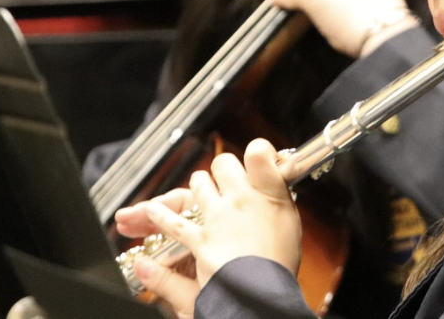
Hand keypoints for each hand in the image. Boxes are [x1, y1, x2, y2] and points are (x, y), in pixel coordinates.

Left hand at [128, 142, 301, 295]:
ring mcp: (216, 218)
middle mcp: (239, 199)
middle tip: (229, 174)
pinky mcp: (199, 239)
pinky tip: (153, 209)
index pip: (258, 152)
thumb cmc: (280, 259)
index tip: (259, 156)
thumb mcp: (290, 220)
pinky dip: (161, 216)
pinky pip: (174, 222)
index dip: (258, 151)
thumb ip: (277, 195)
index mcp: (267, 192)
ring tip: (201, 182)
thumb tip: (273, 177)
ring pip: (200, 185)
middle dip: (225, 167)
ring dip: (200, 182)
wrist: (262, 291)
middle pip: (224, 164)